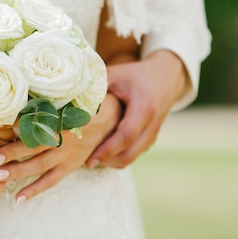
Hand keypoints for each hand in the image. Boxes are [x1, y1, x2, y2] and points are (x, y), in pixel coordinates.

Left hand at [0, 94, 122, 201]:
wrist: (111, 118)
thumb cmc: (79, 104)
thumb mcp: (64, 98)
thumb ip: (41, 101)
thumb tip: (11, 101)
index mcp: (60, 116)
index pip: (35, 120)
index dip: (16, 124)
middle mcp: (63, 136)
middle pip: (35, 145)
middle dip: (13, 152)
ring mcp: (67, 153)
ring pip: (40, 164)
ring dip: (19, 171)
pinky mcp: (70, 166)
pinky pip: (51, 181)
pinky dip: (34, 190)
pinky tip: (17, 198)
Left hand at [86, 50, 187, 167]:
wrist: (167, 76)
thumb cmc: (136, 75)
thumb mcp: (116, 74)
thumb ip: (96, 85)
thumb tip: (70, 96)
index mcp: (143, 108)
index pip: (125, 136)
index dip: (107, 150)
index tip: (90, 160)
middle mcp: (152, 124)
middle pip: (130, 153)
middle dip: (108, 161)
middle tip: (87, 163)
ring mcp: (154, 133)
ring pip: (134, 156)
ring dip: (114, 161)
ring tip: (93, 159)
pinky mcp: (152, 137)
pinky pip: (136, 153)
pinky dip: (121, 156)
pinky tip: (104, 153)